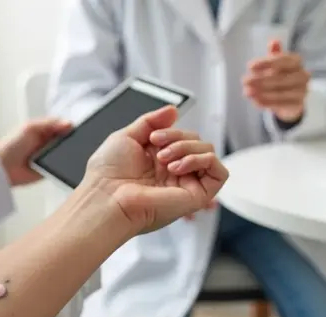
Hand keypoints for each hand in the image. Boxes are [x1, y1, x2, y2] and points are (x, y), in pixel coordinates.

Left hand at [0, 119, 72, 185]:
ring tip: (73, 154)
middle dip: (72, 142)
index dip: (70, 128)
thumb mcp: (30, 127)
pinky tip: (68, 165)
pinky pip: (60, 168)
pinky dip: (64, 167)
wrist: (2, 167)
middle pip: (65, 141)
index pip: (62, 127)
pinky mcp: (48, 171)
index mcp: (43, 130)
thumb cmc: (11, 144)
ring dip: (68, 155)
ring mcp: (48, 157)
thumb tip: (69, 123)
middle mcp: (47, 143)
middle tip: (78, 143)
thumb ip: (49, 123)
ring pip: (65, 154)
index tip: (80, 130)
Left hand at [82, 106, 228, 232]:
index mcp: (159, 160)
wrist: (106, 198)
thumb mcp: (127, 136)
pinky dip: (203, 160)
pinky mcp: (196, 196)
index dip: (172, 131)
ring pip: (208, 152)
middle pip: (197, 142)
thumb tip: (174, 110)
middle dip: (179, 138)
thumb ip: (151, 121)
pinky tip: (179, 166)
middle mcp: (174, 172)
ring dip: (187, 148)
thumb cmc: (108, 174)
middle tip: (158, 150)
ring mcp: (185, 184)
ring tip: (165, 160)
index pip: (183, 136)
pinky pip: (219, 172)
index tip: (152, 137)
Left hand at [243, 39, 309, 122]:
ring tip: (247, 92)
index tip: (249, 66)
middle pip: (280, 77)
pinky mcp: (298, 104)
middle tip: (244, 81)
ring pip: (280, 91)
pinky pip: (281, 103)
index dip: (265, 63)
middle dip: (260, 79)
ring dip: (261, 92)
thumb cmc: (281, 77)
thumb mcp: (276, 64)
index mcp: (297, 61)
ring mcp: (302, 90)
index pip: (282, 59)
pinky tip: (255, 101)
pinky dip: (266, 102)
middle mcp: (303, 75)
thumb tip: (274, 41)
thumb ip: (274, 55)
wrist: (291, 101)